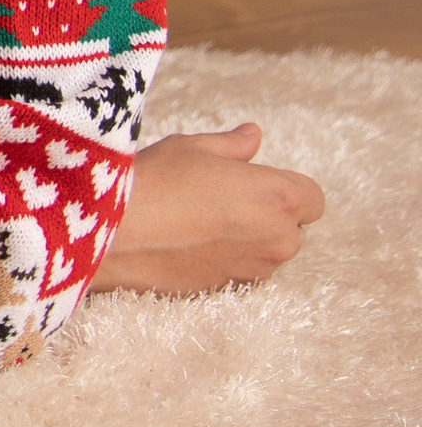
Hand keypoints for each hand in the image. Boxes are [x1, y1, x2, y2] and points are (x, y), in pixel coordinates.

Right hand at [87, 123, 326, 293]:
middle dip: (268, 216)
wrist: (114, 233)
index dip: (286, 187)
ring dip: (246, 241)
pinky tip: (185, 243)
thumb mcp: (191, 147)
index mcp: (279, 198)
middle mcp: (277, 239)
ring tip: (199, 221)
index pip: (313, 198)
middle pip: (292, 229)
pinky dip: (221, 260)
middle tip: (221, 198)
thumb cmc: (155, 180)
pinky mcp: (225, 290)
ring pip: (266, 254)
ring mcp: (252, 270)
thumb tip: (252, 136)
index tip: (253, 181)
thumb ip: (231, 145)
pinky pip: (237, 273)